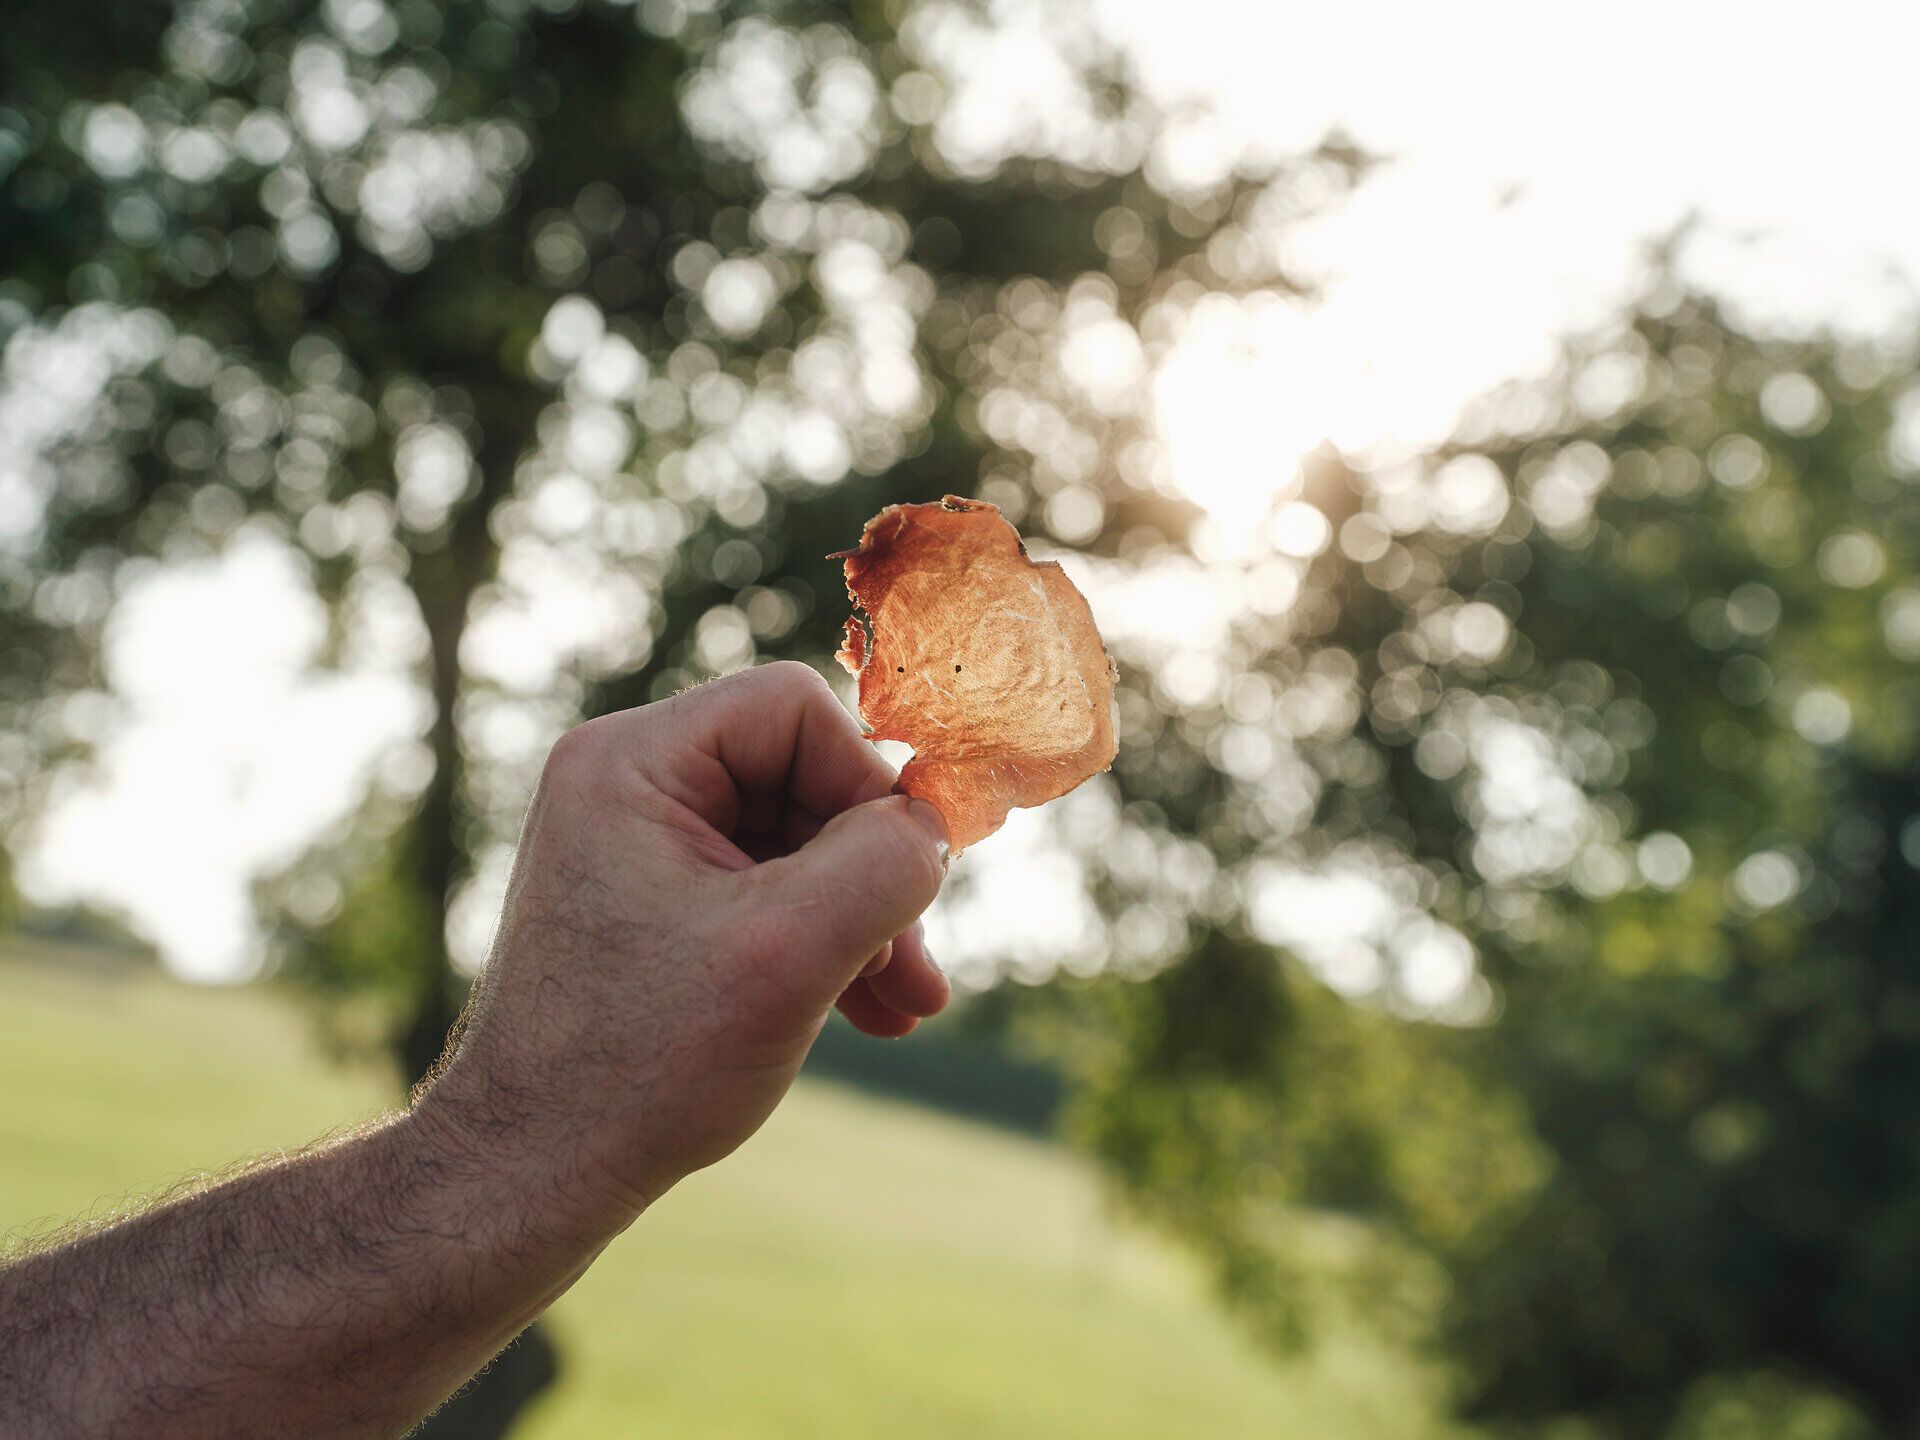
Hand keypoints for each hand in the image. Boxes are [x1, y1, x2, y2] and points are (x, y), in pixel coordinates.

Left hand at [418, 662, 950, 1227]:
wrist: (530, 1173)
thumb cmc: (641, 1064)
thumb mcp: (791, 952)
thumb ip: (884, 864)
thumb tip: (933, 825)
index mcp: (632, 762)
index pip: (794, 708)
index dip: (867, 783)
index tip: (902, 881)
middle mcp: (626, 784)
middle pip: (803, 774)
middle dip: (872, 870)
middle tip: (911, 968)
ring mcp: (637, 845)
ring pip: (796, 839)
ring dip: (859, 916)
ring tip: (901, 1002)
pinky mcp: (652, 903)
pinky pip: (765, 888)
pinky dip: (819, 940)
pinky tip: (868, 1010)